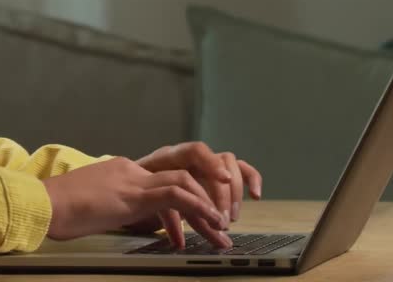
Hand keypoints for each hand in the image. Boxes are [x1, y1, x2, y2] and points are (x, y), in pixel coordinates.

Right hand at [41, 156, 229, 248]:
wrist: (42, 204)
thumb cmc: (57, 210)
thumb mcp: (90, 207)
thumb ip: (110, 208)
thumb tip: (117, 220)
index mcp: (122, 172)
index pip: (164, 181)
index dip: (186, 201)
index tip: (199, 221)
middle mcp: (131, 171)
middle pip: (180, 178)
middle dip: (205, 202)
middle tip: (221, 227)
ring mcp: (132, 180)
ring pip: (184, 184)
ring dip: (207, 208)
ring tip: (221, 231)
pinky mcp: (133, 195)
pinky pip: (175, 195)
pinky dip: (196, 207)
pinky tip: (209, 222)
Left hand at [125, 142, 262, 245]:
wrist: (136, 184)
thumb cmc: (141, 191)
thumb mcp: (148, 200)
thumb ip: (165, 214)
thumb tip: (179, 240)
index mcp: (170, 157)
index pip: (195, 151)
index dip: (212, 163)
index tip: (224, 180)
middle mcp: (192, 157)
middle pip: (218, 164)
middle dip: (223, 195)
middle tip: (222, 221)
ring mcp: (206, 163)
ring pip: (232, 167)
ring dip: (234, 194)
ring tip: (230, 218)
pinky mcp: (217, 173)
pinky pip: (241, 170)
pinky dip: (251, 180)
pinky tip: (256, 196)